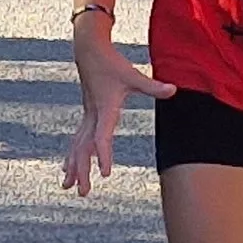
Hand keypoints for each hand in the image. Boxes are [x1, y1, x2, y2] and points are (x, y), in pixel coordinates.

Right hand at [64, 16, 178, 195]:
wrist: (88, 50)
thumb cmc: (112, 63)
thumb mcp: (133, 75)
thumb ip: (153, 86)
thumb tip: (174, 90)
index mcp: (104, 109)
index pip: (102, 137)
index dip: (103, 155)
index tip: (105, 173)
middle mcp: (92, 116)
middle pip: (84, 148)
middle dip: (82, 171)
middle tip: (83, 192)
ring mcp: (87, 116)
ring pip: (77, 147)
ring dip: (73, 167)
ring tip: (68, 187)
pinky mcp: (87, 115)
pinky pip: (77, 140)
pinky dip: (72, 156)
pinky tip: (68, 169)